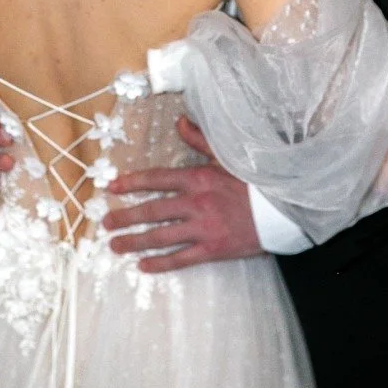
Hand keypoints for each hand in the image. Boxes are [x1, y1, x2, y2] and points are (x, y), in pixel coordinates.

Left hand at [103, 116, 264, 272]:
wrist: (282, 210)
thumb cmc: (254, 182)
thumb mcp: (227, 157)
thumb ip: (200, 140)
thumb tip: (179, 121)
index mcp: (198, 178)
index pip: (157, 179)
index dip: (131, 183)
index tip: (111, 187)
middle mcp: (196, 202)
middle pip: (152, 210)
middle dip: (125, 217)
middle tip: (105, 223)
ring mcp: (203, 228)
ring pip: (161, 236)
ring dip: (135, 241)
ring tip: (116, 246)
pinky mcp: (213, 249)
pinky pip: (181, 258)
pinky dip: (161, 263)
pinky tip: (143, 265)